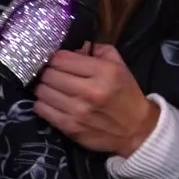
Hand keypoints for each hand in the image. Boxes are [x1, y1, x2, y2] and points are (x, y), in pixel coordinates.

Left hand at [34, 43, 157, 157]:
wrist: (136, 130)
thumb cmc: (126, 94)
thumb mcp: (119, 66)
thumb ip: (97, 50)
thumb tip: (73, 48)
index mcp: (104, 72)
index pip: (61, 58)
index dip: (56, 58)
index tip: (58, 62)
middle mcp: (90, 91)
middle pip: (49, 74)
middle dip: (49, 72)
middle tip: (53, 75)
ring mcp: (78, 111)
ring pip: (42, 91)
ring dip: (44, 88)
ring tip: (53, 88)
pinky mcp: (70, 128)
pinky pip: (41, 109)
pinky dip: (43, 103)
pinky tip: (52, 102)